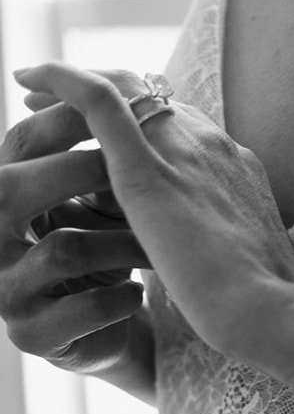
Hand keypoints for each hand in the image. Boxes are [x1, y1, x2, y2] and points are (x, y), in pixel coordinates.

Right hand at [0, 92, 153, 376]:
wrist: (113, 329)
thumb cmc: (110, 246)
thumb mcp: (103, 192)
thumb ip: (101, 143)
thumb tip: (125, 76)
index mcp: (0, 192)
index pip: (17, 144)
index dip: (64, 123)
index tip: (123, 118)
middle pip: (14, 188)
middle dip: (80, 173)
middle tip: (135, 175)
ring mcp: (4, 290)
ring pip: (63, 249)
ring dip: (120, 241)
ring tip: (157, 244)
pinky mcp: (32, 337)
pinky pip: (81, 308)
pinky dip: (121, 295)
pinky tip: (140, 291)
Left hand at [9, 62, 293, 362]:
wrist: (275, 314)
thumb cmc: (264, 308)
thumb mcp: (243, 259)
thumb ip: (220, 241)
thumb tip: (205, 255)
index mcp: (236, 168)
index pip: (182, 126)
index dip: (141, 118)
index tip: (104, 130)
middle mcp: (214, 145)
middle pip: (152, 97)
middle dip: (104, 88)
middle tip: (52, 94)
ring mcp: (185, 151)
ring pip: (122, 89)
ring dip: (74, 82)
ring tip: (31, 87)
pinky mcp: (149, 171)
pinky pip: (98, 102)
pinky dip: (61, 80)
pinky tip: (27, 78)